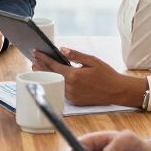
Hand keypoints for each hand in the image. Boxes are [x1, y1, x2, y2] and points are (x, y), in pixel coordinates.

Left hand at [31, 47, 146, 107]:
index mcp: (73, 76)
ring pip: (55, 83)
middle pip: (50, 75)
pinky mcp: (75, 101)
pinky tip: (55, 78)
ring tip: (40, 68)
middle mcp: (70, 87)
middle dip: (41, 67)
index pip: (53, 65)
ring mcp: (72, 96)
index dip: (43, 58)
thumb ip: (75, 55)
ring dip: (48, 76)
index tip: (35, 52)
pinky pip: (62, 91)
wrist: (117, 91)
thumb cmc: (106, 74)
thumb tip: (61, 49)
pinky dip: (57, 83)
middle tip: (34, 60)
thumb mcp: (92, 60)